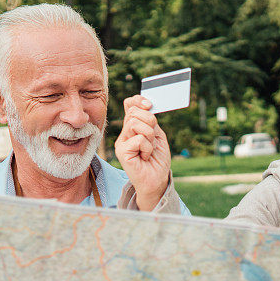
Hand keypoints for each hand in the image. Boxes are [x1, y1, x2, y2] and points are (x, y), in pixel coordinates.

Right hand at [115, 95, 171, 210]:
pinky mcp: (122, 152)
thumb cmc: (157, 159)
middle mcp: (125, 133)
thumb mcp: (157, 135)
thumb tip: (145, 103)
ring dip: (150, 136)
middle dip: (150, 121)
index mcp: (133, 127)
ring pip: (135, 123)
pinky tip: (145, 156)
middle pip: (134, 112)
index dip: (139, 100)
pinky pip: (138, 139)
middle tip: (153, 138)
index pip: (130, 104)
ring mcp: (122, 142)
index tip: (150, 105)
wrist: (157, 179)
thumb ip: (150, 120)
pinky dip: (147, 147)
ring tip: (149, 149)